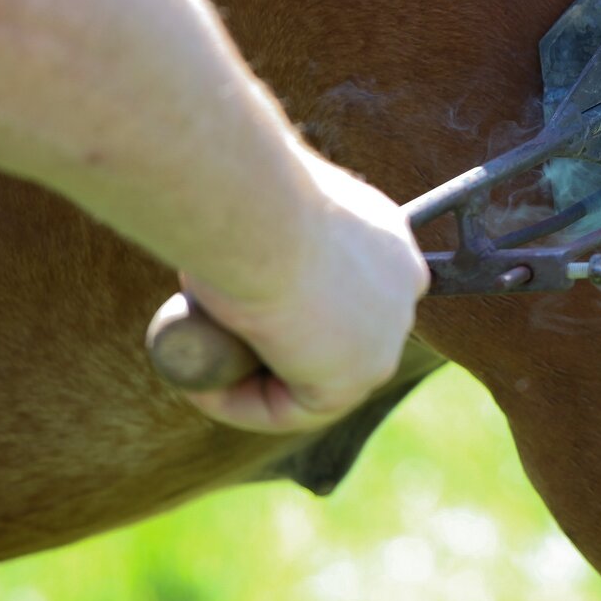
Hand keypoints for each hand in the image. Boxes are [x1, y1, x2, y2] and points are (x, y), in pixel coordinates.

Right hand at [173, 154, 430, 433]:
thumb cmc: (249, 193)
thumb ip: (260, 226)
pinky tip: (201, 387)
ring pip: (316, 372)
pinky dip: (242, 404)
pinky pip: (293, 408)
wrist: (260, 212)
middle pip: (338, 330)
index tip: (239, 301)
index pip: (348, 282)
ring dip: (253, 376)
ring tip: (199, 360)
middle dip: (276, 342)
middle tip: (215, 336)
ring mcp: (387, 334)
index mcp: (386, 235)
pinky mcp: (357, 377)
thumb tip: (225, 239)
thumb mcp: (257, 200)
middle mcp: (402, 283)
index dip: (292, 300)